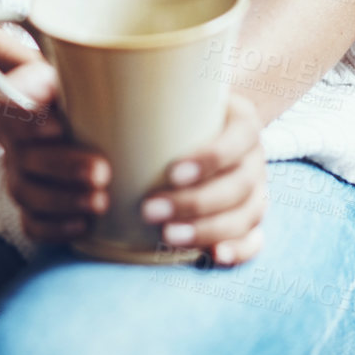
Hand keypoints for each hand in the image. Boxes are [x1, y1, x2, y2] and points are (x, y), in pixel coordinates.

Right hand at [0, 21, 111, 245]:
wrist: (81, 99)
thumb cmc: (84, 76)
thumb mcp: (78, 59)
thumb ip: (82, 52)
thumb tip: (111, 48)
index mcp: (12, 97)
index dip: (21, 120)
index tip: (56, 122)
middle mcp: (9, 137)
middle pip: (22, 158)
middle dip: (62, 168)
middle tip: (103, 170)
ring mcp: (19, 170)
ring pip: (27, 193)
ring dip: (64, 202)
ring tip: (102, 201)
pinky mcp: (34, 201)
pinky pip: (32, 222)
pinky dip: (57, 228)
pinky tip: (87, 225)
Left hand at [140, 93, 266, 265]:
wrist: (210, 125)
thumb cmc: (181, 112)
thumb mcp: (176, 97)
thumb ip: (150, 101)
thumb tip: (97, 120)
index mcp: (243, 123)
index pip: (236, 141)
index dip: (209, 160)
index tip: (170, 173)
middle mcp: (255, 157)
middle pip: (238, 185)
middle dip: (195, 203)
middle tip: (149, 210)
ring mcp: (257, 190)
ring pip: (246, 215)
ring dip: (207, 230)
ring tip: (167, 236)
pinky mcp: (252, 217)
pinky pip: (256, 239)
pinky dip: (240, 250)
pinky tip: (213, 257)